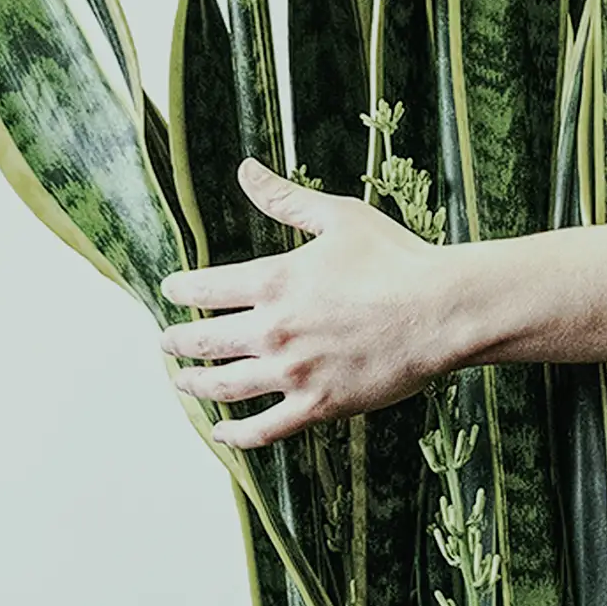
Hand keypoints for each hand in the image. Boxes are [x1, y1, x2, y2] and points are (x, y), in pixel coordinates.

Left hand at [157, 157, 451, 448]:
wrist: (441, 310)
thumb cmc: (396, 258)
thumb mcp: (339, 217)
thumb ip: (285, 199)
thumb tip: (246, 170)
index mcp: (275, 281)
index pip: (205, 289)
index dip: (180, 290)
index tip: (170, 291)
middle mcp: (274, 330)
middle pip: (203, 341)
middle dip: (176, 341)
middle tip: (165, 342)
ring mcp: (294, 372)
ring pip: (224, 387)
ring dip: (194, 385)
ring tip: (180, 382)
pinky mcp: (318, 405)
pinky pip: (263, 429)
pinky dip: (234, 435)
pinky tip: (221, 432)